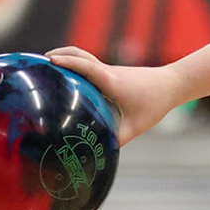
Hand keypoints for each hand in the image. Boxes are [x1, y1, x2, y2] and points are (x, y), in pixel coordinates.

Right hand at [45, 46, 182, 144]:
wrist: (172, 84)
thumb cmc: (155, 103)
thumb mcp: (136, 126)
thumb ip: (117, 140)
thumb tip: (97, 154)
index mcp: (112, 82)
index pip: (86, 67)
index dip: (68, 62)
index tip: (49, 61)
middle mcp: (108, 72)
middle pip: (80, 55)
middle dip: (59, 55)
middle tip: (37, 63)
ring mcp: (110, 70)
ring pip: (84, 57)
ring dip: (66, 58)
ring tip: (46, 69)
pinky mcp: (112, 72)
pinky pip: (89, 65)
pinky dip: (75, 65)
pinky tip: (67, 80)